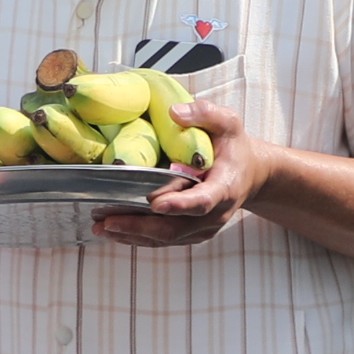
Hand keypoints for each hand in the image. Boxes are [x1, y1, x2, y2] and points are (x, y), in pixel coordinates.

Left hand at [93, 99, 248, 244]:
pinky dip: (138, 238)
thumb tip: (175, 113)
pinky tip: (114, 231)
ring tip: (102, 227)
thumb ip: (205, 114)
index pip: (203, 201)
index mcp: (225, 187)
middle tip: (108, 220)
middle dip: (140, 226)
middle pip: (175, 228)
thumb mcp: (229, 123)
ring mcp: (203, 228)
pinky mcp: (192, 233)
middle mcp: (215, 214)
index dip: (180, 205)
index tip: (155, 203)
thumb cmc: (235, 147)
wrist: (251, 175)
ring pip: (166, 238)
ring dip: (133, 235)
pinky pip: (164, 240)